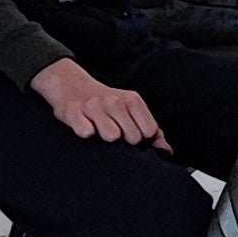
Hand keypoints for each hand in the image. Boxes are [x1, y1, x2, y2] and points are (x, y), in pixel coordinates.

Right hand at [30, 57, 168, 147]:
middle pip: (132, 137)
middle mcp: (114, 101)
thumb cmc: (106, 104)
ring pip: (111, 136)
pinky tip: (84, 126)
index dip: (142, 138)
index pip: (149, 131)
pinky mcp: (73, 112)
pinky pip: (86, 132)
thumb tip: (166, 151)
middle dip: (124, 140)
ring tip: (99, 129)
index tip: (131, 133)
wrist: (70, 85)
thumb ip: (152, 131)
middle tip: (113, 130)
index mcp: (132, 100)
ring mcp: (94, 106)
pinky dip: (85, 132)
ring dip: (105, 138)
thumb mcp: (131, 110)